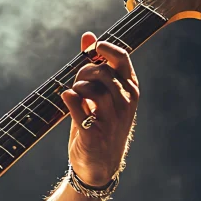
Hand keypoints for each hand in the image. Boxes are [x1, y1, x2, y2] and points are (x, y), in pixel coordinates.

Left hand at [60, 32, 139, 186]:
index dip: (104, 48)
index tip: (93, 49)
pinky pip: (76, 105)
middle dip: (84, 71)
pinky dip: (68, 99)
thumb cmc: (100, 123)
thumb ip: (96, 64)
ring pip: (89, 87)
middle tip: (79, 83)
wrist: (99, 163)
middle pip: (101, 71)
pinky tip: (68, 100)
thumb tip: (87, 36)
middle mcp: (126, 102)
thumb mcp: (103, 93)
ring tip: (77, 96)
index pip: (122, 58)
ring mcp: (111, 118)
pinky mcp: (93, 132)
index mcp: (131, 90)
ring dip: (76, 87)